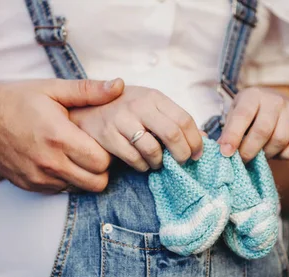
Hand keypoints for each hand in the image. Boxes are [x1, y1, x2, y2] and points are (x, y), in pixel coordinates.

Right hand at [0, 78, 125, 191]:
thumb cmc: (17, 100)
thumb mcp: (53, 89)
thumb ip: (89, 90)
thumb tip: (119, 85)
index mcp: (59, 137)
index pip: (102, 162)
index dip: (107, 152)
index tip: (101, 140)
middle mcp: (49, 163)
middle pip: (96, 182)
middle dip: (100, 168)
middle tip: (93, 150)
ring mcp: (38, 178)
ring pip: (80, 189)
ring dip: (83, 175)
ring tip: (75, 154)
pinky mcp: (30, 186)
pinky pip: (61, 191)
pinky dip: (65, 179)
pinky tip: (59, 160)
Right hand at [69, 86, 203, 170]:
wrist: (84, 108)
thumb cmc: (123, 109)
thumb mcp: (149, 107)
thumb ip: (174, 120)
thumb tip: (204, 139)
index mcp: (154, 97)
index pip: (184, 119)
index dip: (195, 140)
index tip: (196, 154)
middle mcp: (139, 105)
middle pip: (172, 134)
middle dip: (182, 154)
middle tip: (182, 162)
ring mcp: (121, 120)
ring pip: (152, 150)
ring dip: (159, 162)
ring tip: (157, 163)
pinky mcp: (107, 136)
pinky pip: (133, 159)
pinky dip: (142, 166)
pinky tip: (141, 164)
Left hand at [217, 87, 288, 162]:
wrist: (272, 102)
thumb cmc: (247, 115)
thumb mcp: (233, 116)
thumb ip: (225, 132)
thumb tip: (214, 149)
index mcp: (252, 96)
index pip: (242, 116)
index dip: (233, 136)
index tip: (225, 153)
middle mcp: (274, 99)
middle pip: (263, 130)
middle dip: (249, 151)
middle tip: (242, 160)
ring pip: (281, 139)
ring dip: (267, 153)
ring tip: (259, 155)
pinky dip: (287, 154)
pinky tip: (277, 153)